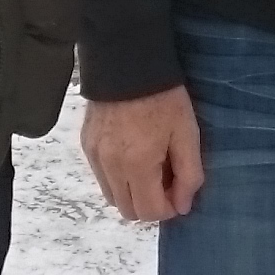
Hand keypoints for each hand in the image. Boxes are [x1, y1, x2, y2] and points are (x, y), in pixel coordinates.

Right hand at [81, 88, 206, 222]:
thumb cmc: (164, 98)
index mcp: (137, 165)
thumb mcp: (187, 133)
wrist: (128, 63)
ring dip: (132, 193)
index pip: (149, 212)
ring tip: (149, 167)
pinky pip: (101, 177)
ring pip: (112, 197)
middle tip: (166, 180)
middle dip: (150, 205)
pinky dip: (118, 178)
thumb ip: (189, 174)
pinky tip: (132, 155)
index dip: (169, 209)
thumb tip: (182, 207)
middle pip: (128, 211)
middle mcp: (110, 167)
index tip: (179, 191)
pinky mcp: (86, 145)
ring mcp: (94, 156)